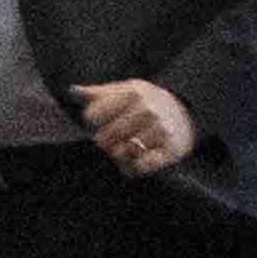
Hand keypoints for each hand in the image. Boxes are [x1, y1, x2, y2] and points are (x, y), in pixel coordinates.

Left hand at [76, 78, 199, 179]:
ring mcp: (160, 130)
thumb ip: (98, 93)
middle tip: (110, 140)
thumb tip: (72, 90)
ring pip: (121, 154)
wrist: (184, 111)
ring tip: (122, 149)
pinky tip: (133, 160)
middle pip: (104, 138)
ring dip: (117, 156)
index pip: (93, 116)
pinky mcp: (170, 150)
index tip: (100, 121)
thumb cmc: (145, 101)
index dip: (93, 122)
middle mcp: (148, 110)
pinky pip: (141, 167)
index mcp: (133, 93)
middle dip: (103, 142)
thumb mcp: (124, 90)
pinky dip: (133, 168)